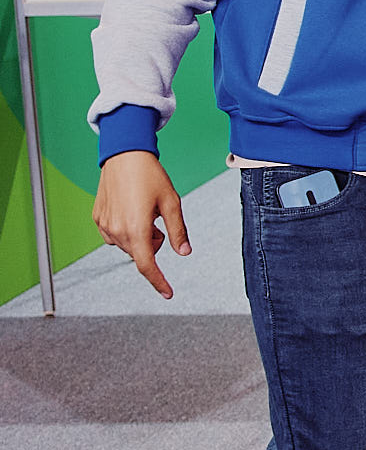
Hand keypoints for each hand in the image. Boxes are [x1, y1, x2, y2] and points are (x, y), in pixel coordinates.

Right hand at [93, 150, 187, 298]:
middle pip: (141, 252)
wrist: (124, 156)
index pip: (147, 265)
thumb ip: (178, 230)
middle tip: (157, 218)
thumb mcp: (171, 202)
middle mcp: (116, 231)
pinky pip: (115, 235)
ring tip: (143, 209)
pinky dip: (126, 229)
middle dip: (154, 242)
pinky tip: (131, 209)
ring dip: (140, 235)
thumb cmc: (151, 176)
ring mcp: (104, 225)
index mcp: (136, 230)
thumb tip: (184, 252)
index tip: (168, 293)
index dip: (158, 281)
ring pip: (128, 245)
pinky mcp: (97, 218)